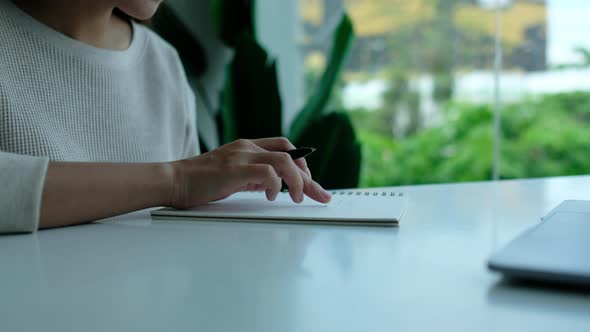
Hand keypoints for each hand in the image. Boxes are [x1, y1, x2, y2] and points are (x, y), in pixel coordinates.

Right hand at [168, 138, 331, 208]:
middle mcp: (247, 147)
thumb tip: (274, 186)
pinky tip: (271, 196)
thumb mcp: (233, 176)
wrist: (175, 181)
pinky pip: (267, 172)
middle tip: (318, 195)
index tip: (312, 183)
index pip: (284, 148)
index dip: (302, 164)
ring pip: (284, 160)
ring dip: (297, 181)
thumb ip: (252, 176)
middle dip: (308, 177)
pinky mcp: (234, 169)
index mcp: (247, 147)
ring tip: (296, 198)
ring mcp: (241, 156)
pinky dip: (275, 185)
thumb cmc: (201, 182)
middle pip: (290, 154)